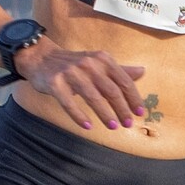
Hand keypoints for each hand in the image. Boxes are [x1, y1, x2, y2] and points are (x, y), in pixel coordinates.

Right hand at [18, 42, 147, 130]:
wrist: (41, 57)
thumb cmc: (75, 64)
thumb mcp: (98, 63)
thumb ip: (119, 70)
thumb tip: (143, 72)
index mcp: (102, 59)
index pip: (123, 81)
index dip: (134, 98)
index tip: (140, 113)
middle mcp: (88, 64)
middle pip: (111, 90)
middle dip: (122, 109)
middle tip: (128, 124)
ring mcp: (70, 73)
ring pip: (93, 97)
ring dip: (105, 114)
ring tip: (113, 127)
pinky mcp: (55, 83)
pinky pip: (69, 103)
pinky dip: (79, 116)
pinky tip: (88, 126)